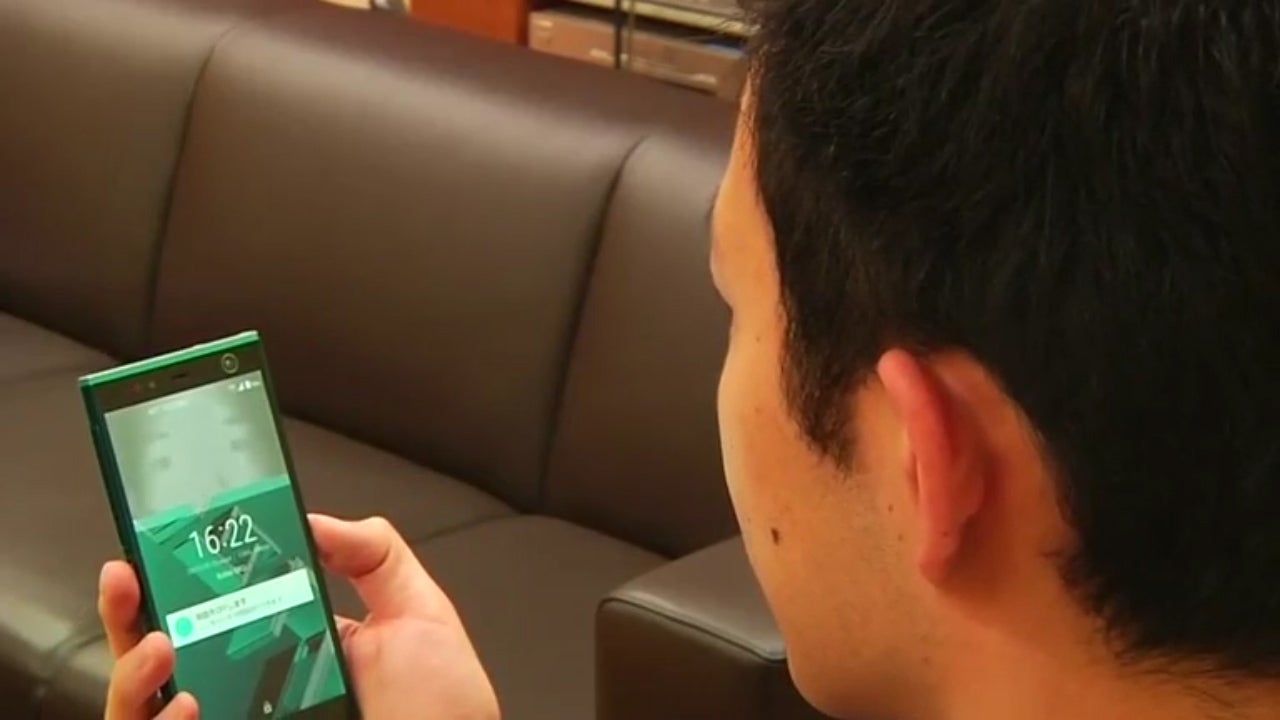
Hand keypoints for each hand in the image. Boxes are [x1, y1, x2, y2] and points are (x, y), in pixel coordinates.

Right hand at [98, 515, 499, 719]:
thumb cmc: (441, 711)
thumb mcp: (417, 613)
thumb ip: (372, 555)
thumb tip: (314, 519)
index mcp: (288, 646)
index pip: (212, 608)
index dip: (173, 578)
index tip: (156, 547)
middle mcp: (252, 691)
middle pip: (160, 656)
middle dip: (129, 614)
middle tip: (130, 580)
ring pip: (144, 709)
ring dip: (133, 674)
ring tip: (161, 646)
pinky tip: (185, 705)